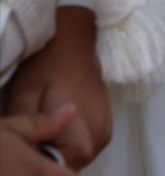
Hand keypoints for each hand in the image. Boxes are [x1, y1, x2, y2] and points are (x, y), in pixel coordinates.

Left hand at [4, 7, 111, 169]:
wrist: (75, 39)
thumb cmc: (47, 64)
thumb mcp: (25, 95)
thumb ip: (26, 129)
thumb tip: (21, 152)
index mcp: (81, 136)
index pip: (59, 170)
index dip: (38, 162)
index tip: (26, 146)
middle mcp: (99, 138)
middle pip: (69, 166)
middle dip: (48, 156)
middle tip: (29, 137)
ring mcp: (105, 131)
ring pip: (77, 157)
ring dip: (59, 150)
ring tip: (41, 129)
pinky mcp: (105, 125)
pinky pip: (85, 145)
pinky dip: (68, 141)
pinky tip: (55, 124)